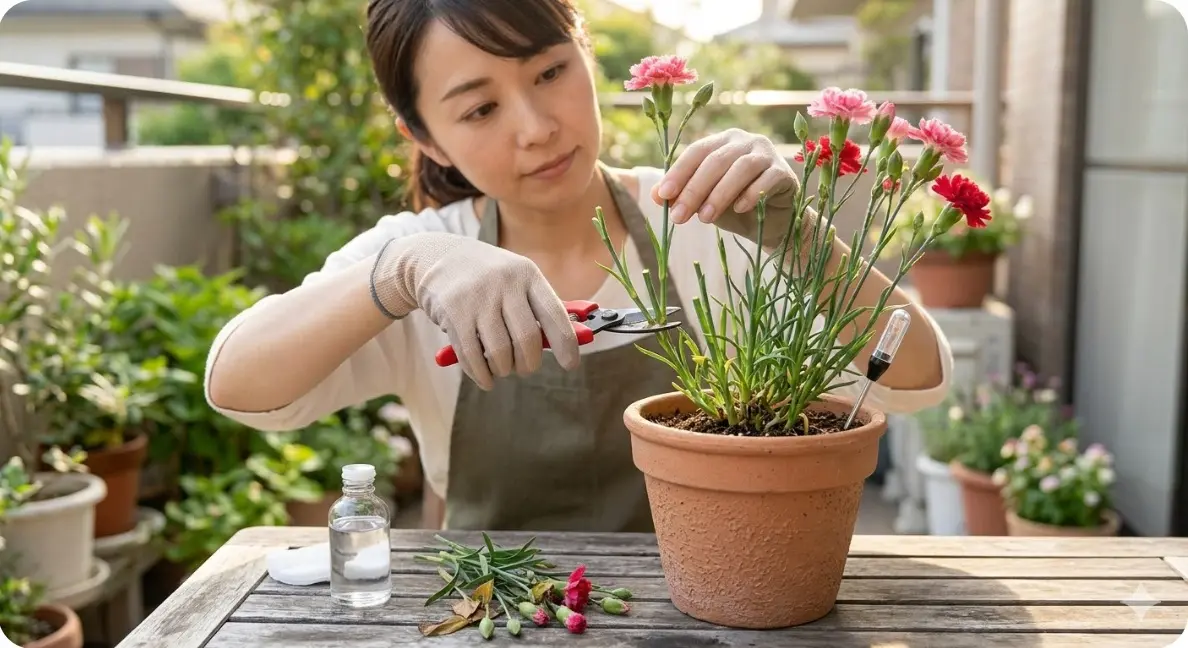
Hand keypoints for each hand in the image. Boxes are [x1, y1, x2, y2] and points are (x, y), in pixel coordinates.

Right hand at [370, 232, 579, 389]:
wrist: (436, 257)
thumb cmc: (487, 278)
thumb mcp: (515, 280)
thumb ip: (538, 309)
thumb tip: (570, 342)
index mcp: (527, 275)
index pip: (555, 315)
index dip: (567, 344)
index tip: (570, 365)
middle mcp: (505, 284)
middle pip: (527, 340)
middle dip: (529, 364)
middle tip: (524, 368)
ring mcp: (478, 298)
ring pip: (500, 353)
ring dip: (504, 370)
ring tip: (502, 367)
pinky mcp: (453, 314)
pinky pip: (472, 357)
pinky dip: (482, 375)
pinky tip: (485, 377)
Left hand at [650, 128, 802, 248]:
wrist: (772, 224)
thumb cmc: (734, 208)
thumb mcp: (703, 202)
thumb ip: (682, 195)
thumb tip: (655, 195)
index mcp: (722, 142)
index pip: (697, 151)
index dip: (679, 173)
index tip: (663, 196)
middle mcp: (745, 141)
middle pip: (716, 160)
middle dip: (694, 189)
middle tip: (679, 217)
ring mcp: (767, 154)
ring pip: (741, 168)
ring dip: (720, 193)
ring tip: (704, 218)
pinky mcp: (784, 172)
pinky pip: (766, 179)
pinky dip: (750, 194)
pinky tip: (738, 210)